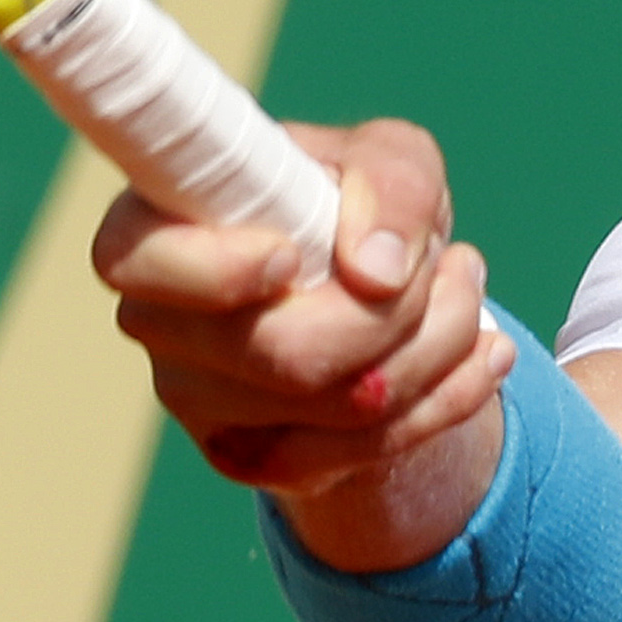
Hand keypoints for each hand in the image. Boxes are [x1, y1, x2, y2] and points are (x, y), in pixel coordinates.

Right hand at [95, 118, 513, 559]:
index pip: (135, 261)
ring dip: (441, 348)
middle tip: (450, 261)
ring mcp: (200, 405)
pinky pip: (366, 454)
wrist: (374, 288)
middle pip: (284, 352)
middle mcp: (158, 324)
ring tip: (470, 288)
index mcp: (153, 231)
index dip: (219, 270)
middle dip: (403, 311)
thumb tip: (377, 273)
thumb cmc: (355, 202)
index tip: (291, 256)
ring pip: (344, 407)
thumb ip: (391, 180)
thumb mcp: (390, 158)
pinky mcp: (255, 463)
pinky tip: (486, 355)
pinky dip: (448, 401)